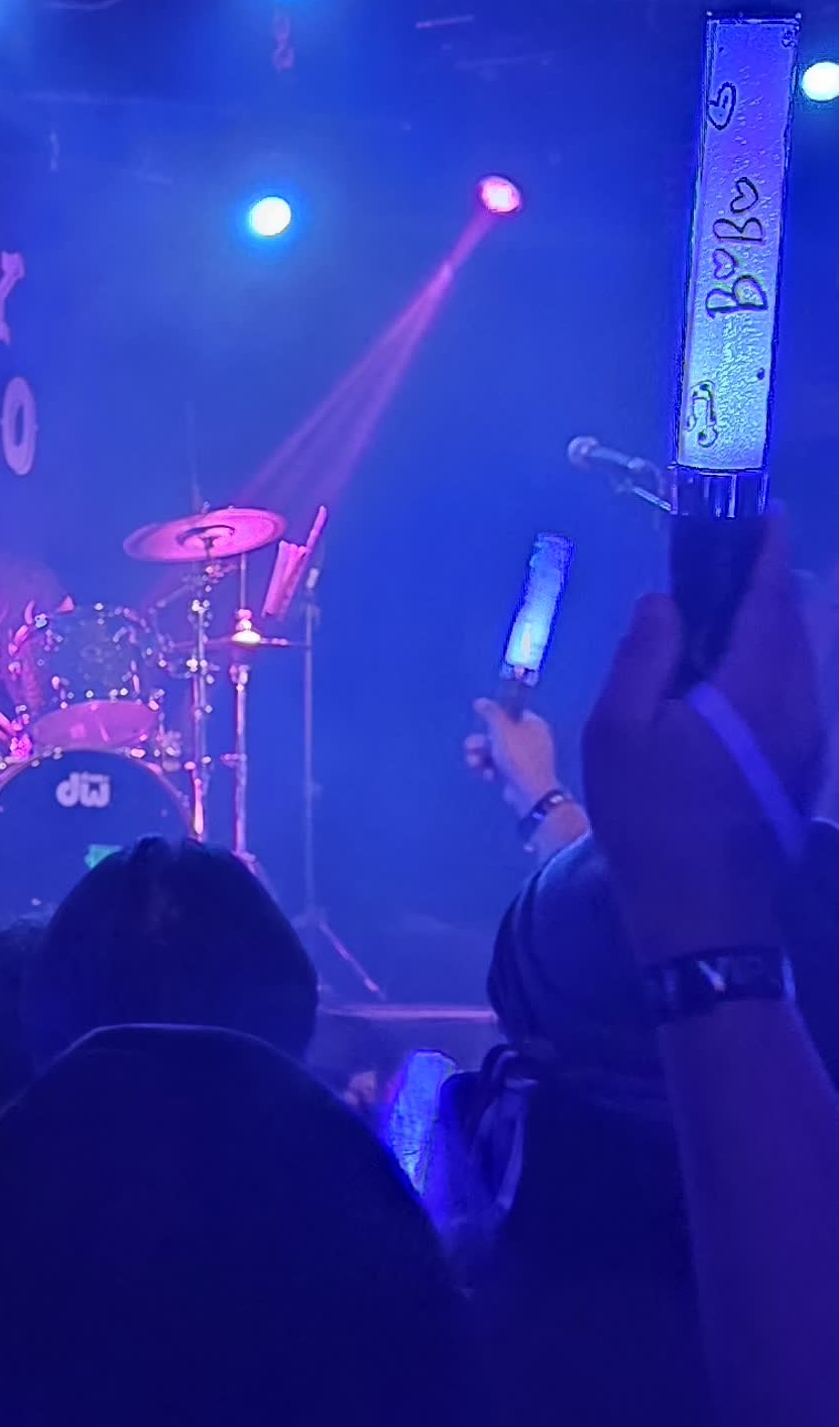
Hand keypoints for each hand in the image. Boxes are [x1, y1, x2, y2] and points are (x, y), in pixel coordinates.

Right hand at [465, 696, 557, 815]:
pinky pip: (499, 766)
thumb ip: (491, 713)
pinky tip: (487, 776)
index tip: (481, 722)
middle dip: (481, 742)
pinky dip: (490, 769)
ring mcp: (525, 758)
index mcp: (534, 724)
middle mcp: (531, 738)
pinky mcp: (517, 774)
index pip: (512, 713)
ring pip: (496, 751)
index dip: (495, 717)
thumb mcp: (502, 730)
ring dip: (481, 757)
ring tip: (474, 764)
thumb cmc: (518, 756)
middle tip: (470, 747)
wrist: (530, 791)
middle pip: (499, 734)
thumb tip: (480, 700)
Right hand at [582, 509, 821, 962]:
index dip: (763, 548)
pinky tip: (727, 683)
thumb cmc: (652, 820)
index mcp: (754, 685)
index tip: (757, 511)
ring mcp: (807, 740)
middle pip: (792, 623)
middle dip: (764, 584)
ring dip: (767, 630)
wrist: (703, 915)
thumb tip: (666, 602)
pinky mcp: (804, 769)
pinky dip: (769, 668)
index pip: (770, 594)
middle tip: (726, 558)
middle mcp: (797, 703)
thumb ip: (645, 654)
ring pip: (797, 661)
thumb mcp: (619, 731)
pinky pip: (794, 694)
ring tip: (720, 617)